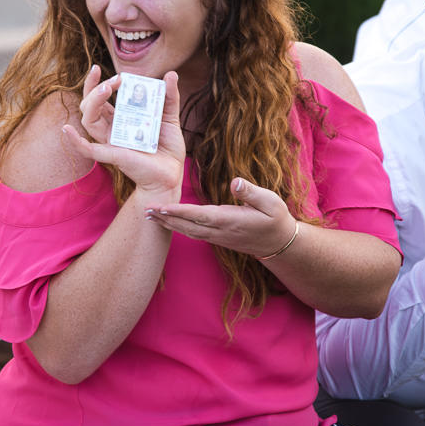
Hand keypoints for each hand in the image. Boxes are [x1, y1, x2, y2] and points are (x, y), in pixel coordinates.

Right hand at [62, 67, 183, 199]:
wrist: (172, 173)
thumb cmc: (168, 147)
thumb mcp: (170, 116)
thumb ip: (169, 96)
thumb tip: (170, 74)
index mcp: (121, 118)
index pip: (100, 98)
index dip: (97, 83)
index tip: (103, 69)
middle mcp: (112, 129)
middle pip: (90, 106)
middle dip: (96, 88)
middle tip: (115, 79)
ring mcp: (111, 141)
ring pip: (89, 120)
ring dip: (93, 101)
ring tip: (106, 88)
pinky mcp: (113, 155)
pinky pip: (88, 150)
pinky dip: (75, 141)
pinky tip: (66, 129)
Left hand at [145, 177, 295, 258]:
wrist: (279, 244)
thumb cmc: (275, 219)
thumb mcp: (270, 202)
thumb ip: (251, 192)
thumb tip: (235, 181)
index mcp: (230, 220)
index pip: (199, 215)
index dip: (179, 211)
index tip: (162, 207)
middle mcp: (220, 231)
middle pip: (187, 225)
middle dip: (165, 218)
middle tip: (145, 210)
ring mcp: (217, 236)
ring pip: (187, 231)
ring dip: (168, 224)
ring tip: (150, 216)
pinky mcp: (217, 237)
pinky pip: (193, 233)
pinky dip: (177, 228)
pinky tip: (168, 222)